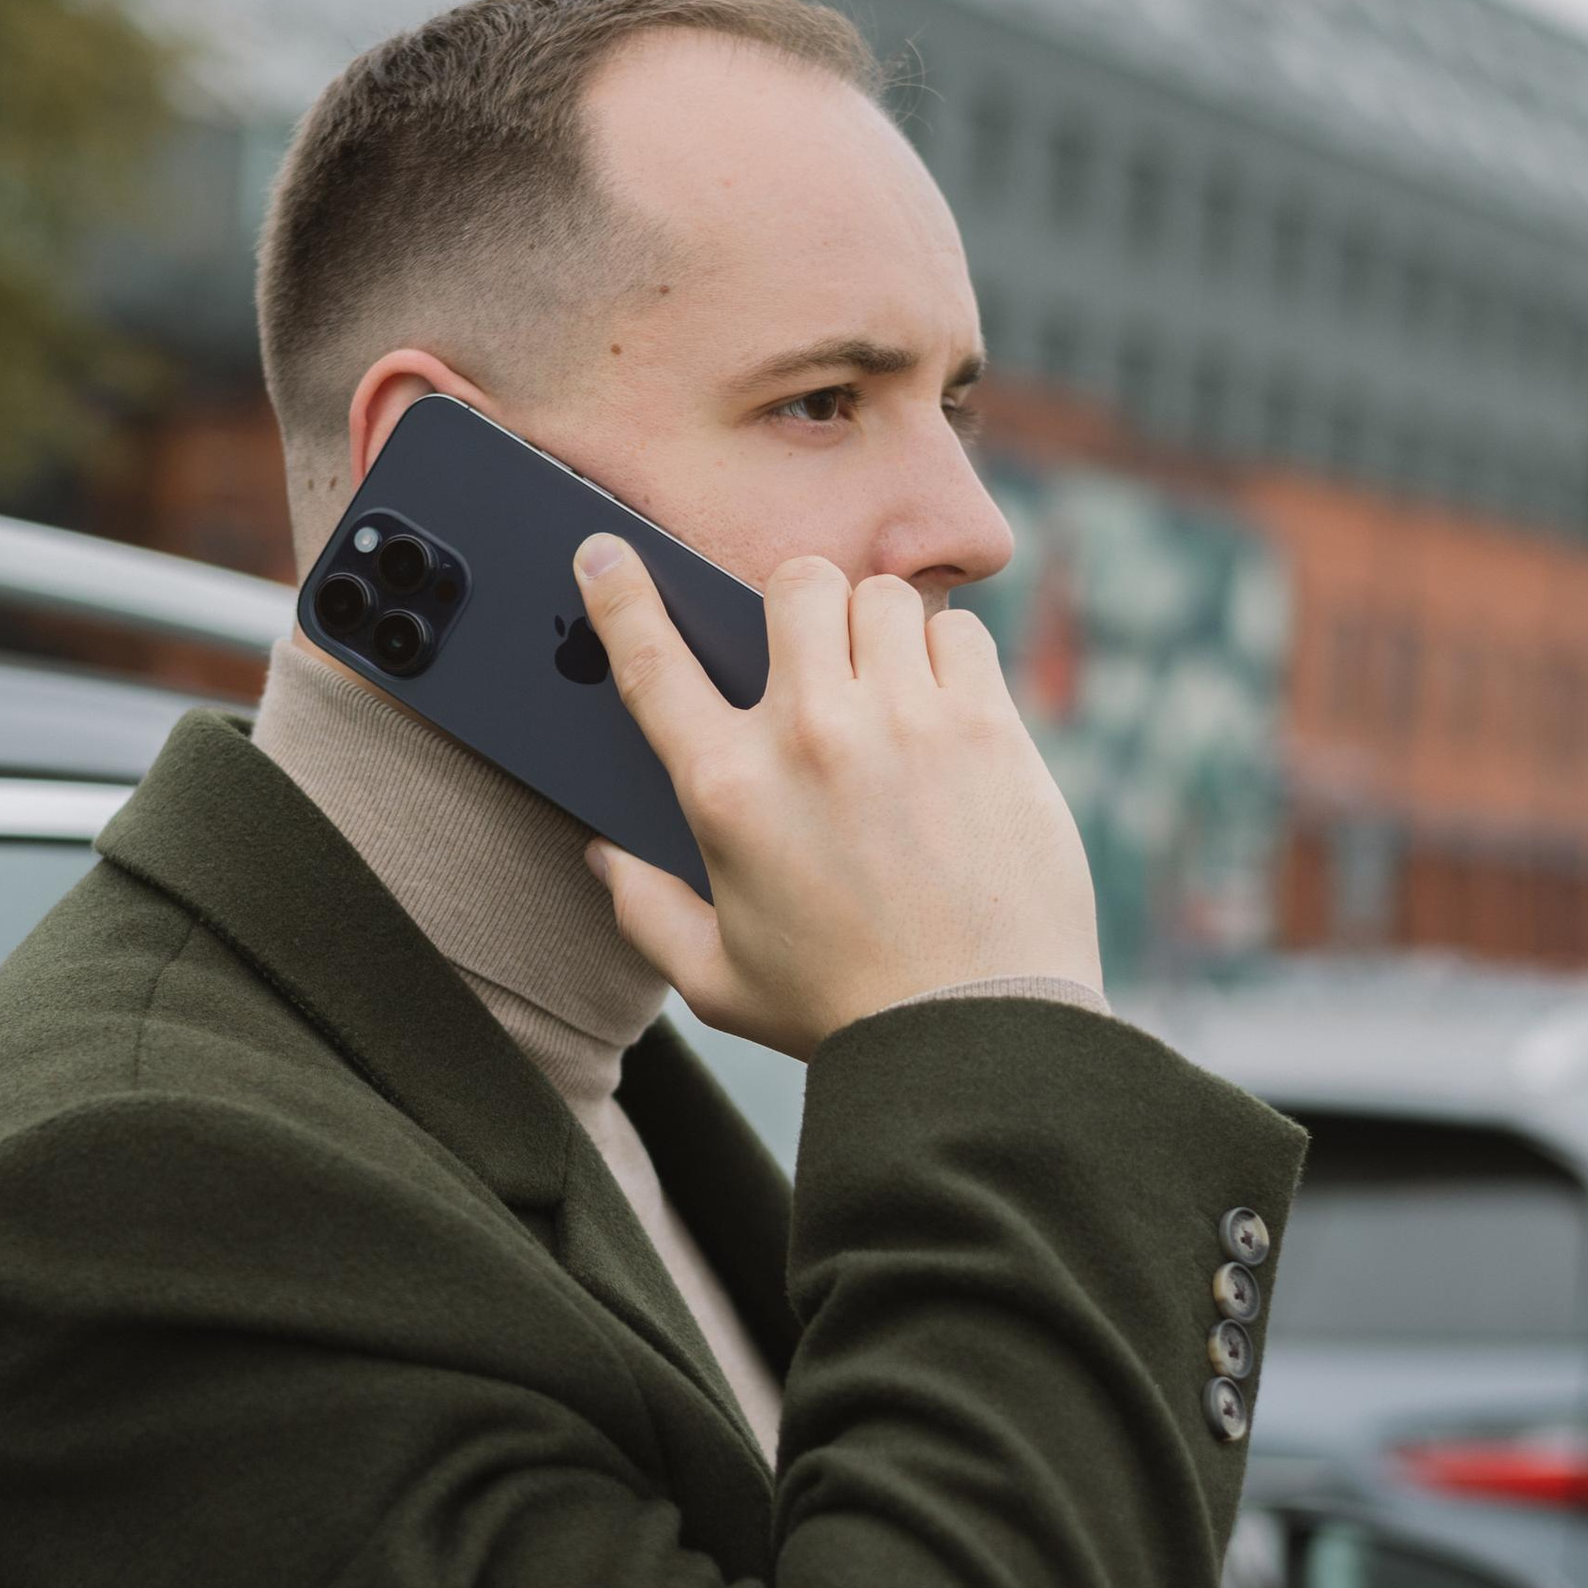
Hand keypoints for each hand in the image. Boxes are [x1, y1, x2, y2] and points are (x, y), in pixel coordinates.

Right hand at [571, 537, 1100, 1058]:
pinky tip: (948, 711)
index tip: (606, 552)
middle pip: (792, 584)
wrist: (974, 1034)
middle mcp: (808, 734)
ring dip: (878, 630)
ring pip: (881, 595)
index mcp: (726, 790)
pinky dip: (951, 657)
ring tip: (889, 686)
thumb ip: (645, 911)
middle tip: (818, 654)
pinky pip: (961, 632)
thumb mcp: (714, 978)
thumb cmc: (842, 1010)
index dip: (620, 592)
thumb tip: (602, 855)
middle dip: (799, 605)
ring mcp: (903, 720)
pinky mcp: (986, 724)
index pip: (650, 659)